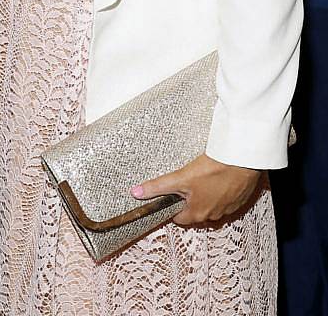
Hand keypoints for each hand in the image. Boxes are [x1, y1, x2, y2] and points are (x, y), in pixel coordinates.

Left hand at [131, 153, 261, 226]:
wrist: (242, 161)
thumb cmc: (214, 170)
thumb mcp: (180, 178)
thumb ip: (158, 187)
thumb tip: (136, 192)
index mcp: (197, 214)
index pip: (178, 218)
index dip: (170, 206)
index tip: (169, 196)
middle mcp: (212, 215)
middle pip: (193, 211)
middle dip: (187, 199)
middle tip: (185, 182)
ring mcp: (227, 208)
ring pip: (210, 204)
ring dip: (204, 194)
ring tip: (202, 177)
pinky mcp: (238, 199)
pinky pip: (224, 198)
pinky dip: (219, 190)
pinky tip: (217, 177)